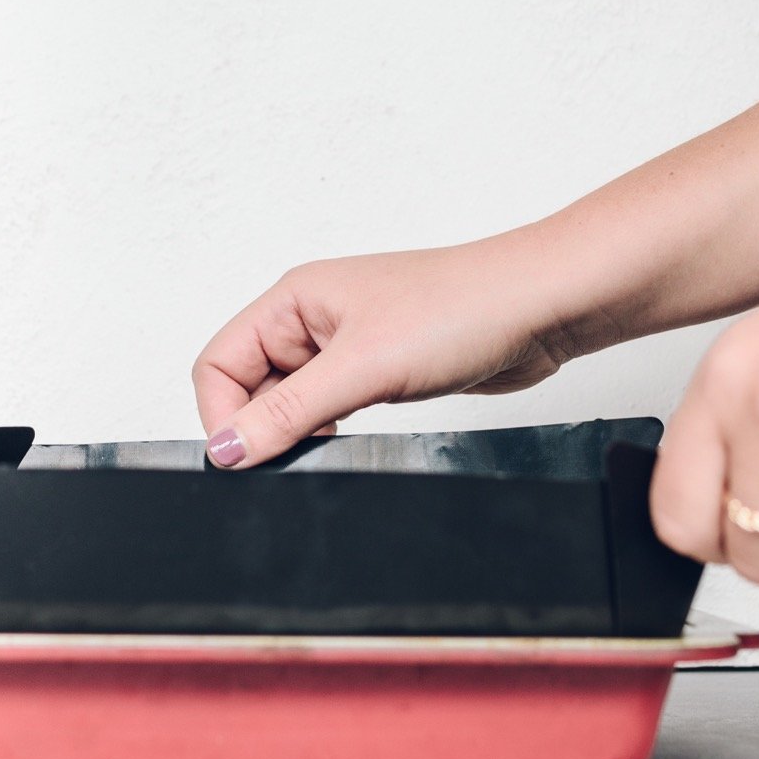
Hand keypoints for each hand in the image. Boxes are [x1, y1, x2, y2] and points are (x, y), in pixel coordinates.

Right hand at [191, 232, 578, 467]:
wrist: (539, 308)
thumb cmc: (461, 309)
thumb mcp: (362, 368)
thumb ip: (288, 412)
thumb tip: (227, 448)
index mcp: (292, 299)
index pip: (218, 362)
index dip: (223, 415)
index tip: (245, 459)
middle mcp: (311, 319)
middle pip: (247, 384)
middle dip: (260, 426)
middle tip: (293, 456)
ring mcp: (345, 346)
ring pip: (288, 401)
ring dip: (297, 431)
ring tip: (331, 443)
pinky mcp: (377, 371)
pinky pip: (328, 408)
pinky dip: (327, 431)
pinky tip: (350, 442)